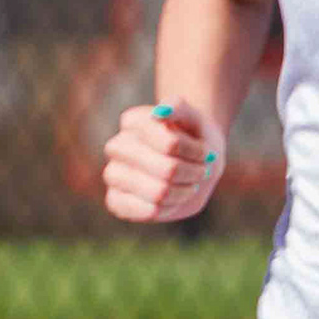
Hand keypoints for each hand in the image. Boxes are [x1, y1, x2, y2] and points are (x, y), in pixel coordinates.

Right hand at [103, 100, 224, 223]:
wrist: (192, 161)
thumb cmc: (194, 136)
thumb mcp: (195, 117)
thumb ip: (179, 107)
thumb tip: (160, 113)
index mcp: (133, 122)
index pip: (170, 144)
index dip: (196, 152)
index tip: (205, 151)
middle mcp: (117, 146)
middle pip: (168, 171)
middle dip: (193, 173)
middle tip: (201, 171)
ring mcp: (113, 174)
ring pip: (158, 193)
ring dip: (184, 192)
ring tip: (190, 185)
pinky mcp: (115, 200)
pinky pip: (144, 211)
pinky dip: (168, 208)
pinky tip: (173, 199)